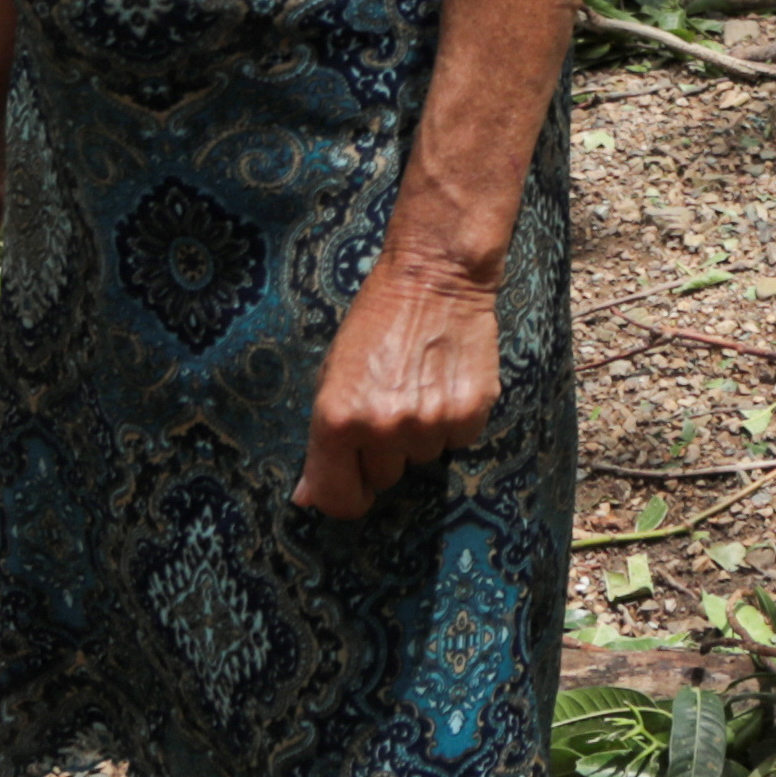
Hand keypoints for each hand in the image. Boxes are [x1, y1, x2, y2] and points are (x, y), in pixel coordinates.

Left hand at [295, 250, 499, 518]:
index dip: (347, 496)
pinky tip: (447, 383)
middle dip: (386, 450)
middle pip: (385, 477)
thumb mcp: (332, 376)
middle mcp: (380, 428)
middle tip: (392, 403)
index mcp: (336, 421)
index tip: (356, 485)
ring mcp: (427, 423)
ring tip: (421, 385)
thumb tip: (307, 498)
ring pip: (423, 458)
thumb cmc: (376, 323)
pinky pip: (458, 441)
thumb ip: (321, 443)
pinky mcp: (469, 413)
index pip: (339, 499)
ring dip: (422, 433)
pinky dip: (455, 421)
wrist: (435, 277)